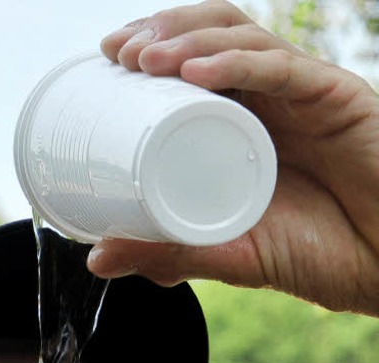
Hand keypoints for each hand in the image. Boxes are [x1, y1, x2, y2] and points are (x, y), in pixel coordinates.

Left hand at [88, 1, 378, 315]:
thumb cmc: (318, 255)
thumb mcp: (229, 255)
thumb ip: (168, 253)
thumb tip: (97, 258)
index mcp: (244, 125)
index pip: (193, 66)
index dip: (150, 50)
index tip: (107, 62)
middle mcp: (271, 101)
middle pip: (212, 37)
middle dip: (161, 33)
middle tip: (118, 53)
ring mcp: (302, 95)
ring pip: (242, 40)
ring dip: (188, 40)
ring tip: (144, 59)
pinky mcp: (336, 99)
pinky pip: (283, 69)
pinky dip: (235, 64)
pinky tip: (194, 73)